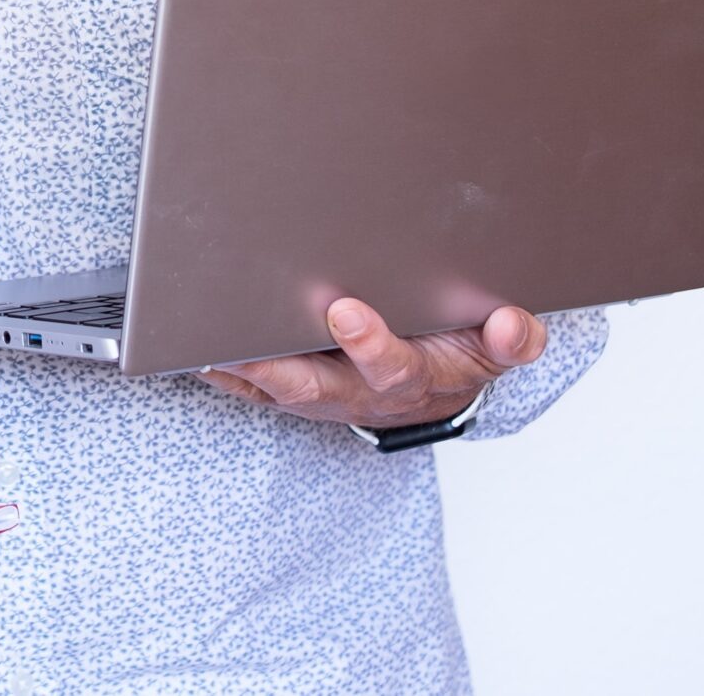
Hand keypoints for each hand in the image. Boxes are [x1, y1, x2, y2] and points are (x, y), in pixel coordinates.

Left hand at [201, 298, 547, 429]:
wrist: (435, 389)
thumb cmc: (456, 351)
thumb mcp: (495, 346)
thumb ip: (510, 337)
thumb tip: (513, 325)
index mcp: (412, 376)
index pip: (393, 363)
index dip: (370, 342)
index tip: (344, 309)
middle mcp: (360, 391)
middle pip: (316, 384)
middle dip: (281, 360)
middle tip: (241, 334)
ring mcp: (322, 394)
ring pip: (273, 386)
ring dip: (238, 366)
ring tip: (201, 338)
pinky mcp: (292, 391)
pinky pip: (249, 386)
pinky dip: (221, 370)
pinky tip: (190, 346)